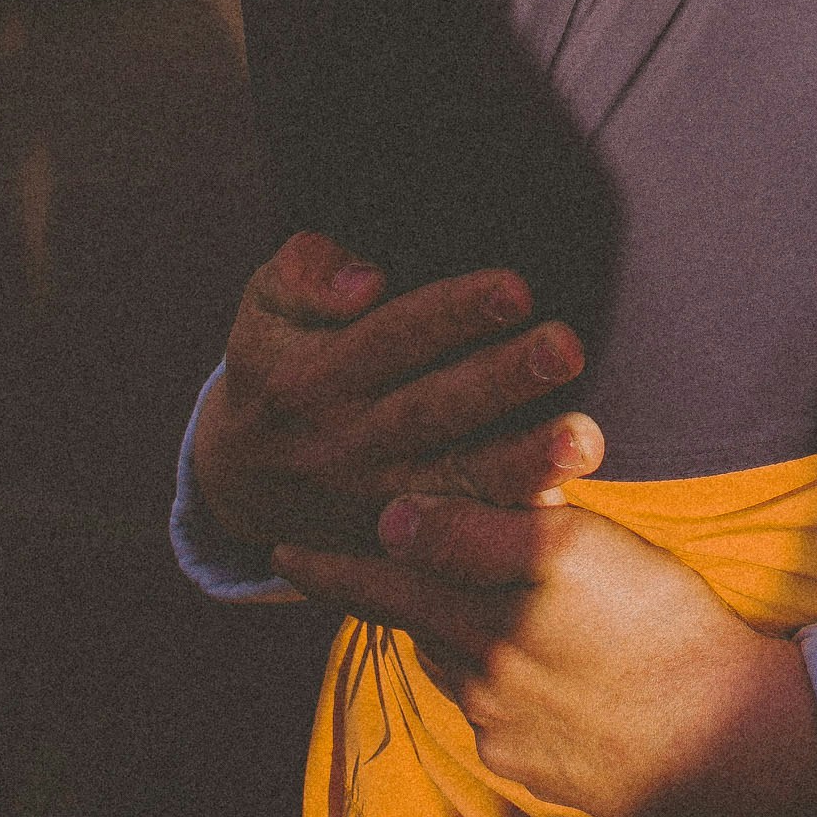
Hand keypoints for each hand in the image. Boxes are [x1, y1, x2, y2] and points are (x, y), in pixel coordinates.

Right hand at [192, 232, 603, 554]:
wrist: (236, 481)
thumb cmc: (274, 363)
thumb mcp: (264, 307)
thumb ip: (303, 275)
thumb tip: (367, 282)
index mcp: (315, 376)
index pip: (393, 336)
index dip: (453, 313)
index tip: (516, 289)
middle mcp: (348, 440)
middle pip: (435, 408)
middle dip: (503, 379)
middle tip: (565, 348)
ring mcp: (377, 498)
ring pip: (455, 482)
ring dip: (521, 463)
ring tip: (581, 438)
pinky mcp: (399, 542)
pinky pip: (457, 539)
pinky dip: (505, 526)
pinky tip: (560, 505)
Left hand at [276, 496, 816, 816]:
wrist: (727, 735)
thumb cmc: (662, 619)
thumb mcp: (580, 548)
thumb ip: (480, 533)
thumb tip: (395, 518)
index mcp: (490, 609)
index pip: (389, 580)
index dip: (334, 565)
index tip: (284, 553)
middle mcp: (485, 672)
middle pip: (417, 621)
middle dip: (386, 593)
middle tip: (354, 567)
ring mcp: (506, 727)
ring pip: (454, 665)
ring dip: (451, 633)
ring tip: (478, 603)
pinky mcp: (533, 766)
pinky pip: (494, 714)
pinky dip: (498, 683)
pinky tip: (541, 666)